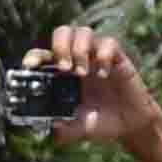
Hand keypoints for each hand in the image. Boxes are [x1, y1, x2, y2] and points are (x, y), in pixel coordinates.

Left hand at [26, 24, 161, 157]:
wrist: (131, 126)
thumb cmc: (102, 122)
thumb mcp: (78, 128)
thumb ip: (63, 129)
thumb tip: (49, 129)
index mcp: (63, 74)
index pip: (44, 53)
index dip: (34, 55)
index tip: (31, 65)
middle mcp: (79, 60)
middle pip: (62, 32)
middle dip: (60, 47)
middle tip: (65, 69)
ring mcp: (98, 57)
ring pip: (84, 31)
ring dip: (79, 49)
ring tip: (83, 73)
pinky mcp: (119, 59)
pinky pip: (110, 43)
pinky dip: (104, 56)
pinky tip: (105, 74)